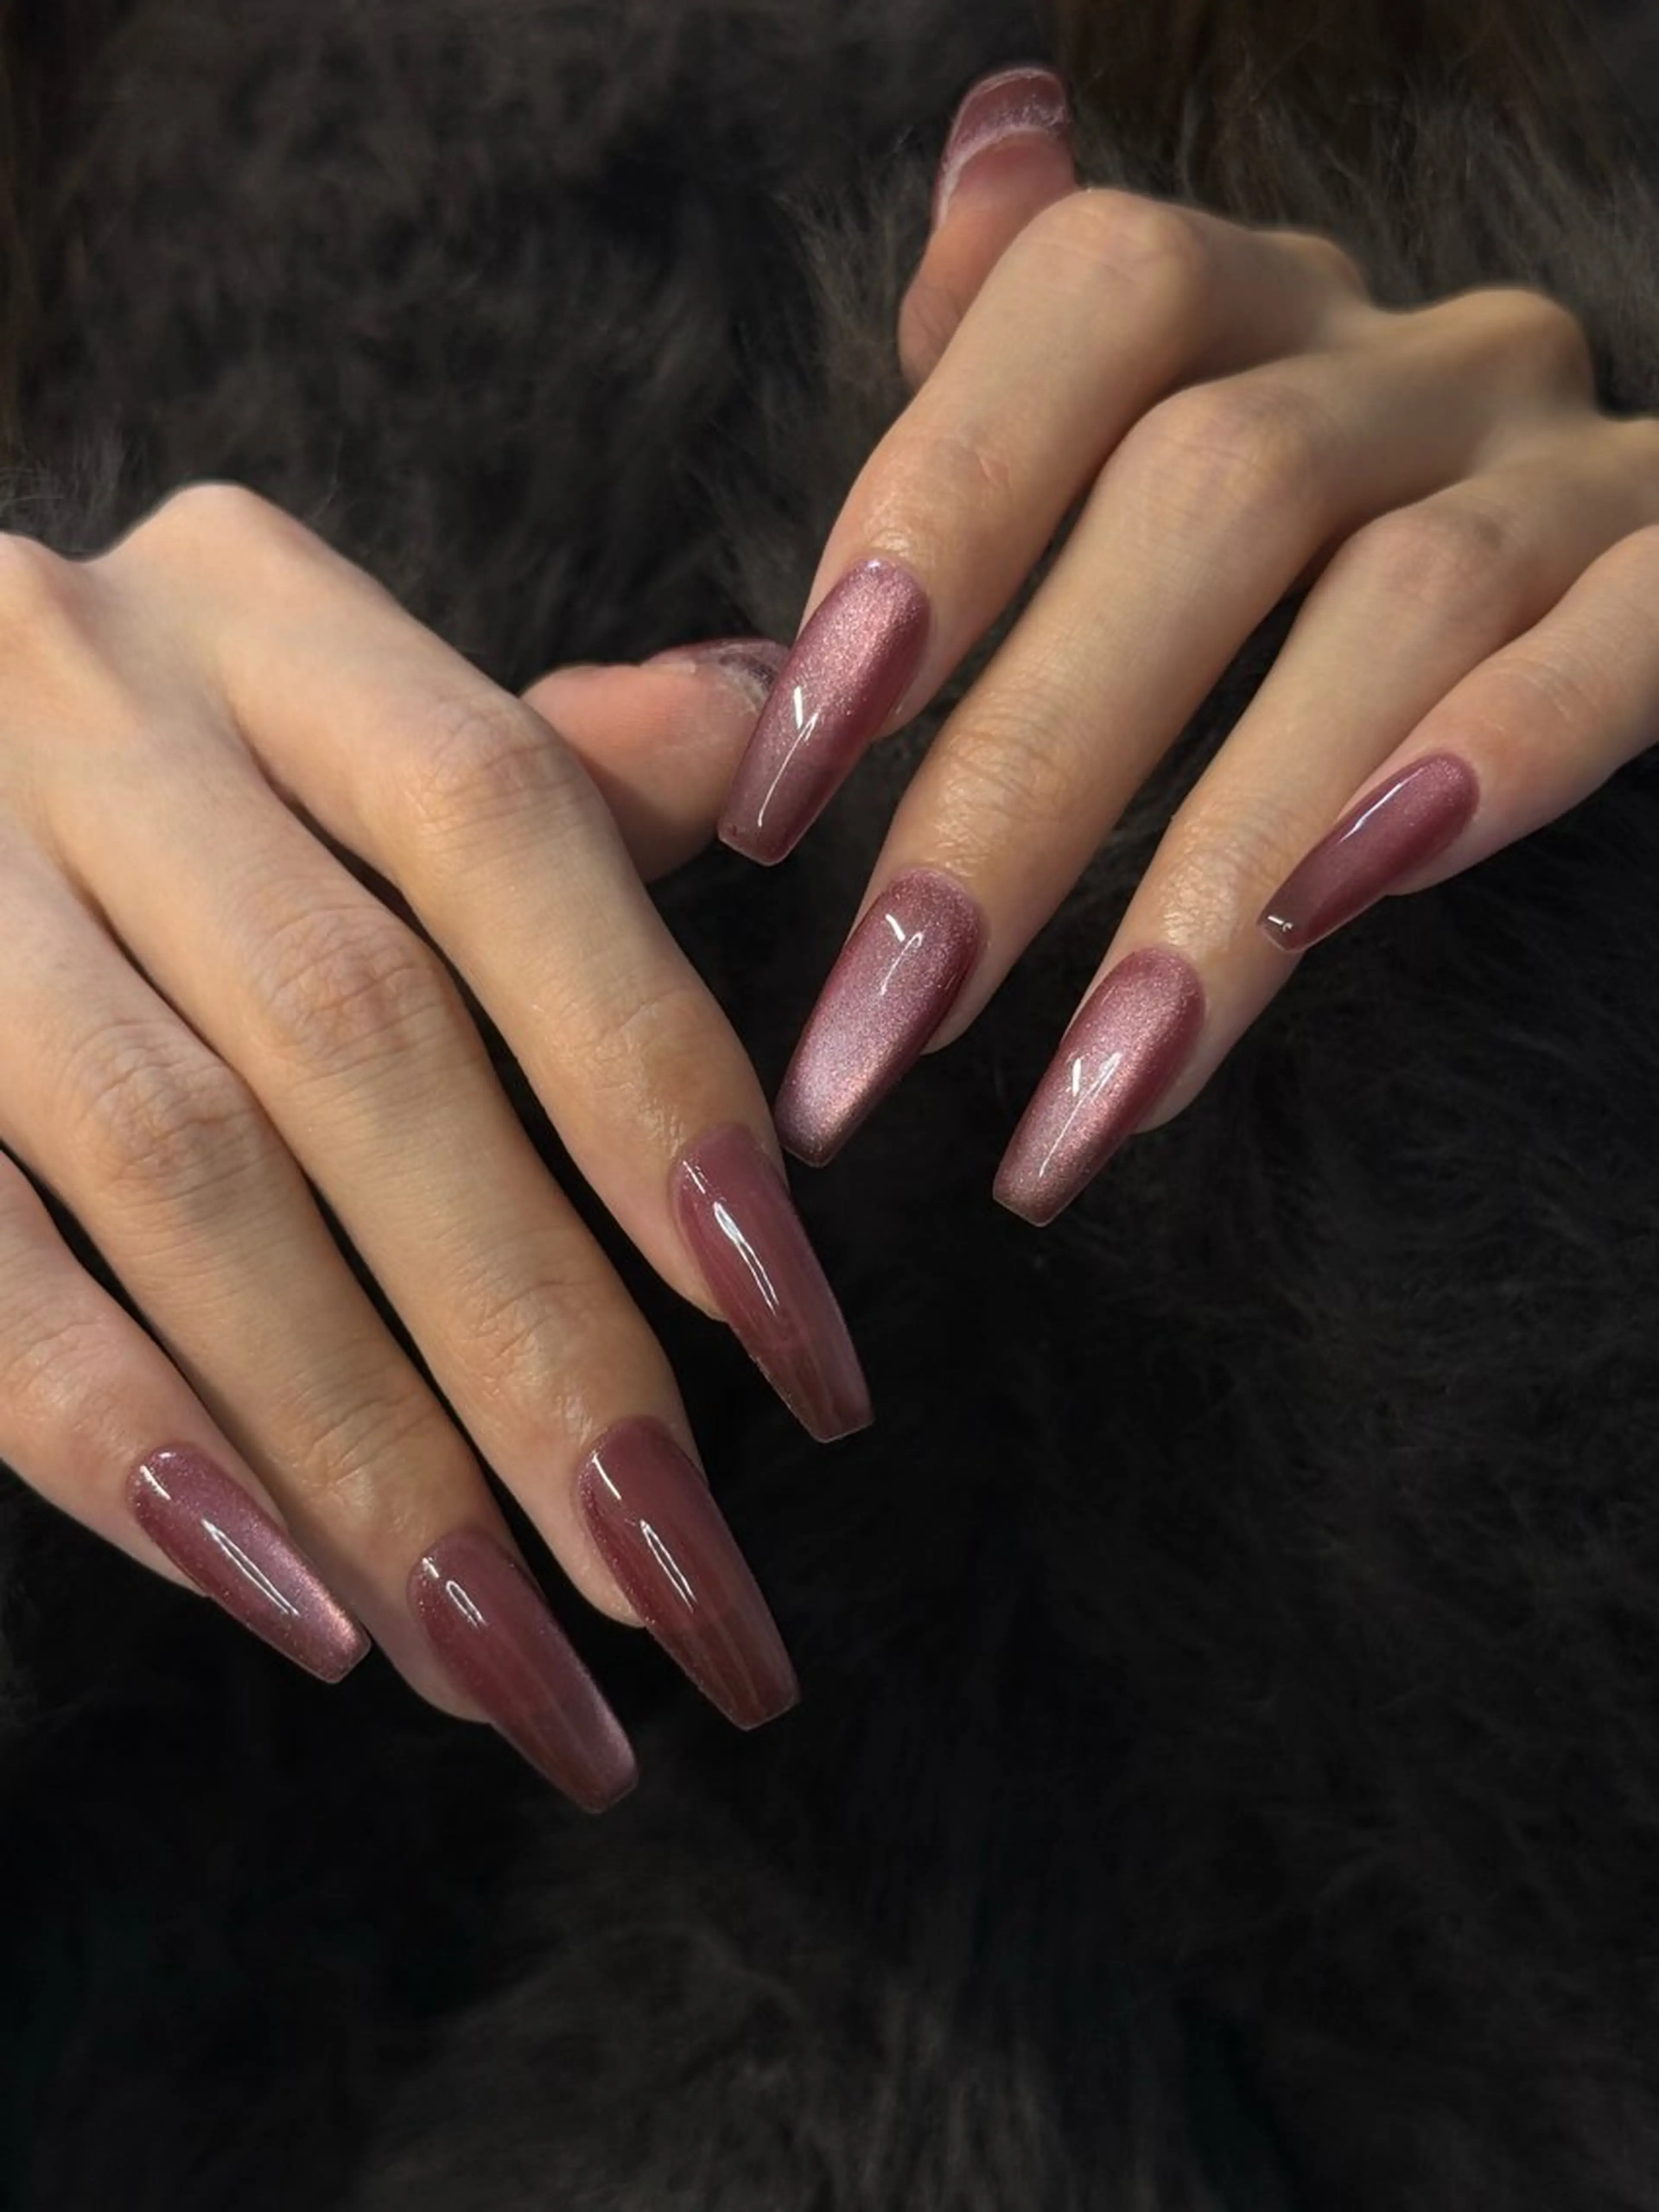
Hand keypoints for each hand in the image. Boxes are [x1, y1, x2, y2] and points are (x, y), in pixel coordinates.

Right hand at [0, 485, 864, 1804]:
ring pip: (187, 1179)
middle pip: (366, 1043)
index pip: (512, 828)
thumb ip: (537, 758)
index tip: (802, 1350)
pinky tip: (294, 1611)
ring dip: (370, 1453)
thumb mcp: (321, 720)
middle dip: (545, 1347)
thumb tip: (770, 721)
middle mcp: (86, 700)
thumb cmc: (141, 782)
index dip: (661, 1088)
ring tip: (520, 1671)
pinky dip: (130, 1442)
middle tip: (690, 1598)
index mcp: (262, 619)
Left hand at [723, 66, 1658, 1221]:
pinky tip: (1336, 918)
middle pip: (1210, 494)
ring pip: (1398, 612)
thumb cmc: (1298, 566)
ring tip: (1079, 1098)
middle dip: (1021, 787)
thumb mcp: (1154, 437)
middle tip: (883, 1026)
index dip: (930, 516)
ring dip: (1214, 871)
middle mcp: (1416, 357)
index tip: (784, 787)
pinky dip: (1497, 762)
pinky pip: (1628, 640)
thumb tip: (982, 148)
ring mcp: (1569, 464)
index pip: (1086, 305)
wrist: (1589, 589)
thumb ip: (1033, 354)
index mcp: (1259, 304)